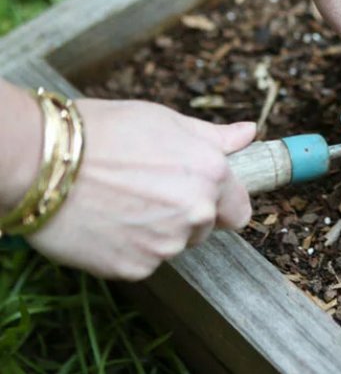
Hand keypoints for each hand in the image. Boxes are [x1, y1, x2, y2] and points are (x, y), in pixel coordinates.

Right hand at [26, 99, 255, 280]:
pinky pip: (142, 261)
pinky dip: (128, 248)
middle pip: (205, 228)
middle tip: (146, 191)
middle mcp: (197, 212)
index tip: (200, 195)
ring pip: (173, 245)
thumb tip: (249, 134)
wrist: (43, 161)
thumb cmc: (104, 132)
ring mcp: (167, 243)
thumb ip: (214, 137)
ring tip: (120, 203)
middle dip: (185, 215)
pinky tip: (106, 222)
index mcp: (211, 174)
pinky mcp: (135, 267)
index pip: (240, 210)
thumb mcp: (165, 121)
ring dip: (156, 231)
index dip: (221, 203)